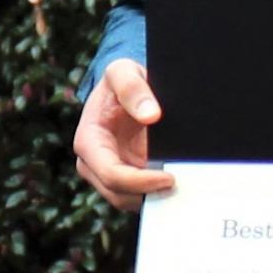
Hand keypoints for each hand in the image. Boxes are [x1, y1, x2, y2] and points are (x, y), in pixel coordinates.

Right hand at [75, 57, 173, 209]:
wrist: (125, 88)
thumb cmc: (121, 79)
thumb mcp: (123, 71)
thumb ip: (133, 88)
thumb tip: (151, 115)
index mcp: (89, 141)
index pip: (111, 174)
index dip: (140, 182)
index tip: (170, 177)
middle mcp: (93, 163)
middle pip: (119, 194)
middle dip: (149, 193)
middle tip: (184, 184)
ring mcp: (107, 174)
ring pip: (129, 201)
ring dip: (154, 197)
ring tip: (183, 185)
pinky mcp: (123, 179)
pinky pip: (138, 196)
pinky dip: (155, 194)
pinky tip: (176, 184)